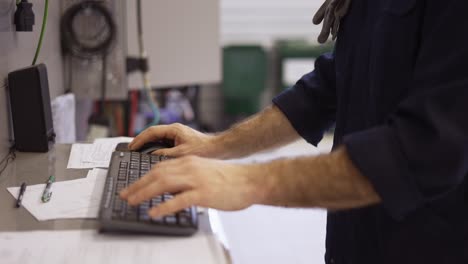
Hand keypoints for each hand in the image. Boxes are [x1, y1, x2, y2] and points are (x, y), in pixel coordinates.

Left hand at [119, 156, 261, 217]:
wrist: (250, 180)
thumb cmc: (231, 178)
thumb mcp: (204, 171)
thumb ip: (187, 177)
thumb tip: (171, 189)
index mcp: (189, 161)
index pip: (159, 167)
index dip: (142, 177)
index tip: (132, 186)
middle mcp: (189, 167)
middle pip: (156, 174)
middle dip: (137, 185)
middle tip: (125, 195)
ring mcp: (196, 179)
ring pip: (163, 183)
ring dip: (144, 193)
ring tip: (132, 202)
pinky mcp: (203, 193)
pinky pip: (178, 200)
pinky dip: (164, 206)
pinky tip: (154, 212)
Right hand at [128, 123, 219, 157]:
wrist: (219, 149)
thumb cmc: (205, 149)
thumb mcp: (182, 153)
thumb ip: (165, 154)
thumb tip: (151, 155)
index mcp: (174, 129)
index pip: (151, 131)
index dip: (139, 139)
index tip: (131, 147)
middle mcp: (175, 130)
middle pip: (153, 134)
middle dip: (142, 142)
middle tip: (132, 150)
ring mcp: (177, 136)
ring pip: (158, 139)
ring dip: (149, 146)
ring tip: (139, 154)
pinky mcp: (180, 142)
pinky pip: (164, 144)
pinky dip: (157, 149)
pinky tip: (153, 158)